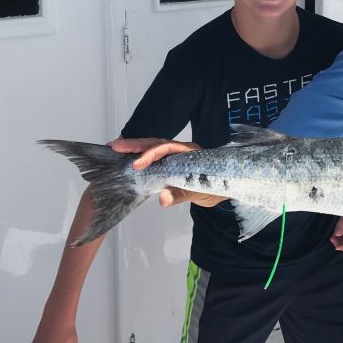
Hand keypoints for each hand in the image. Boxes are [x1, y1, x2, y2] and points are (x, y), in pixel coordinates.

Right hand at [108, 137, 225, 207]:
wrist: (226, 186)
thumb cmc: (216, 187)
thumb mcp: (201, 192)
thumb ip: (182, 194)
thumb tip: (163, 198)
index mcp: (190, 153)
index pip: (167, 148)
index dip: (151, 155)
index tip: (137, 164)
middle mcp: (182, 150)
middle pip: (157, 144)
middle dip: (136, 145)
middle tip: (116, 146)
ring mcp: (176, 156)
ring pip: (153, 148)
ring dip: (135, 148)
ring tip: (116, 148)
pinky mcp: (171, 163)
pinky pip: (154, 157)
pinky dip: (140, 156)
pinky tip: (127, 157)